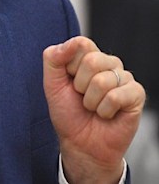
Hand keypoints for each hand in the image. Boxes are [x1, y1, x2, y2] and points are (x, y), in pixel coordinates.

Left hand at [43, 36, 145, 183]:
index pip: (81, 43)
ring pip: (102, 80)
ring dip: (91, 101)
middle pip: (92, 59)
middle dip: (80, 85)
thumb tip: (73, 41)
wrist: (80, 145)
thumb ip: (54, 57)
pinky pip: (116, 96)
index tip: (69, 81)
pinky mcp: (136, 94)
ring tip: (93, 107)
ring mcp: (124, 78)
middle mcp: (108, 63)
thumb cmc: (67, 113)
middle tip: (81, 96)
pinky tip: (106, 114)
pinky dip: (104, 111)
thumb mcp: (51, 83)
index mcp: (88, 56)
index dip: (70, 66)